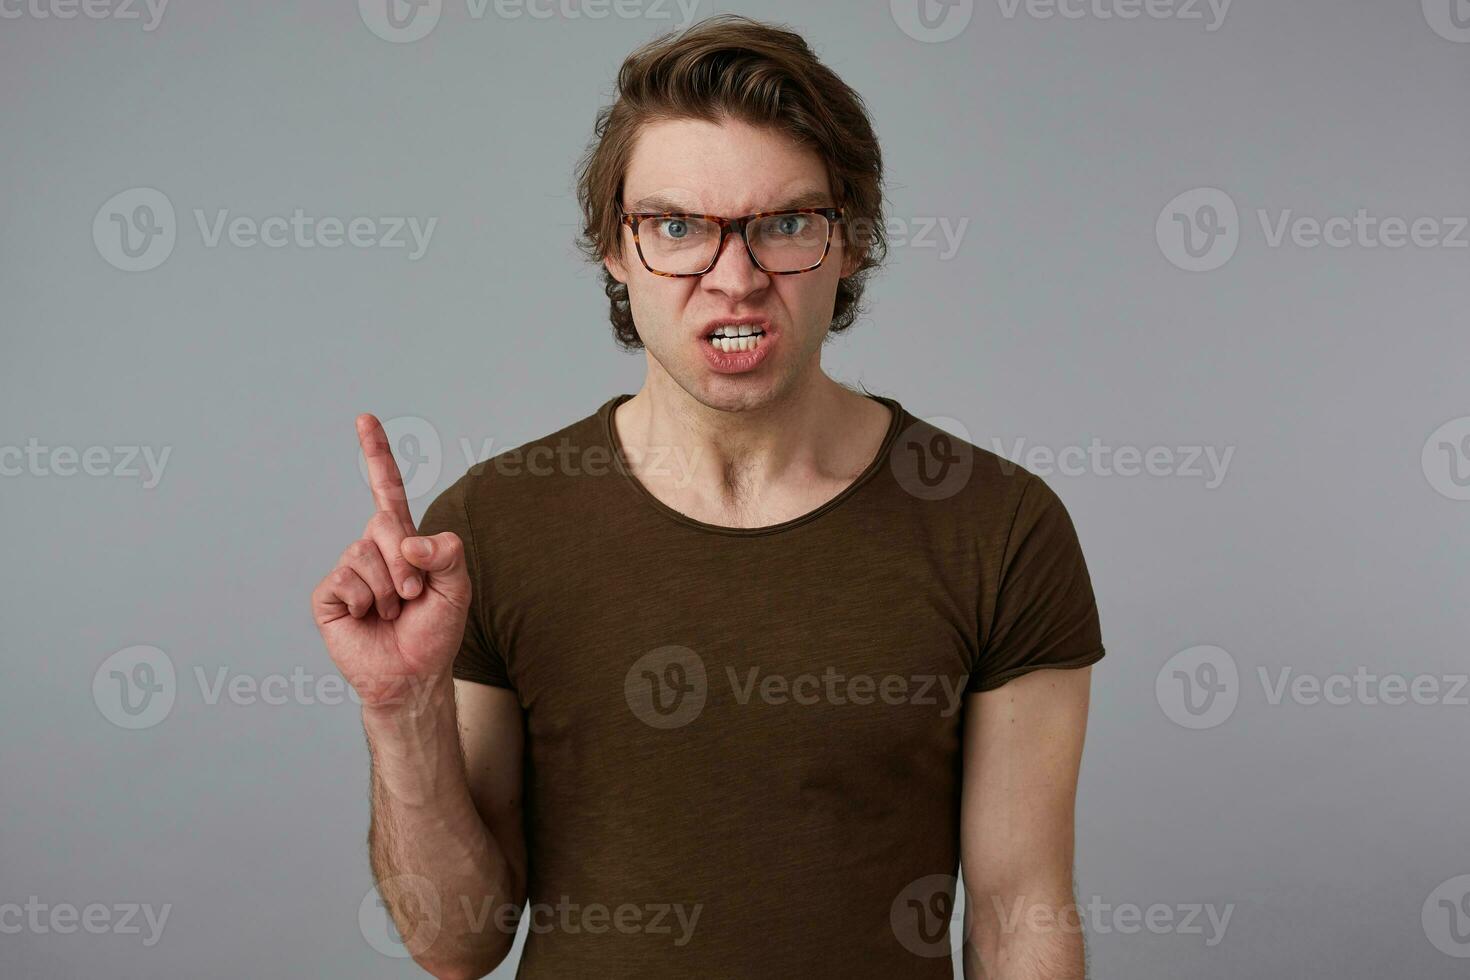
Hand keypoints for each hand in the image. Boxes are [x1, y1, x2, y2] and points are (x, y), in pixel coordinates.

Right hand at [311, 414, 470, 709]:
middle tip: (413, 597)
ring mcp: (348, 569)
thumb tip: (410, 541)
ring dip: (388, 590)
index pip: (388, 489)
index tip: (364, 418)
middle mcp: (372, 548)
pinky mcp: (329, 594)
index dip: (376, 454)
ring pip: (365, 556)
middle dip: (408, 565)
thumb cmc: (434, 631)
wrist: (411, 675)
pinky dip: (364, 602)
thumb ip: (447, 555)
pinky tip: (366, 618)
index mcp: (403, 540)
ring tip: (391, 612)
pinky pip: (345, 581)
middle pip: (385, 525)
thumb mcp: (457, 589)